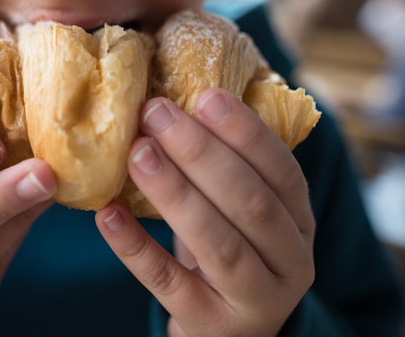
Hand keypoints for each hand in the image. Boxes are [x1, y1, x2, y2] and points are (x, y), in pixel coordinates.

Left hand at [96, 89, 314, 336]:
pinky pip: (169, 283)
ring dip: (174, 191)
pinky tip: (108, 214)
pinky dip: (137, 247)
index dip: (246, 132)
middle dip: (200, 152)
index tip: (205, 96)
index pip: (283, 171)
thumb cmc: (230, 252)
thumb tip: (173, 103)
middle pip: (250, 202)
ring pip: (217, 242)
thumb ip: (225, 171)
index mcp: (301, 223)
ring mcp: (255, 299)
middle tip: (156, 113)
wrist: (229, 333)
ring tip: (136, 152)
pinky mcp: (210, 324)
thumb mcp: (242, 215)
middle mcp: (291, 262)